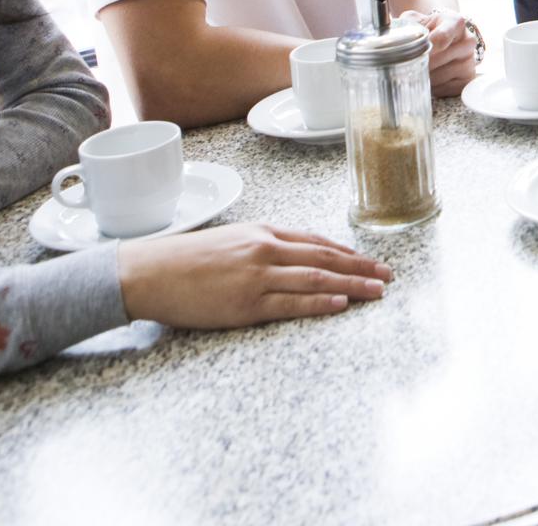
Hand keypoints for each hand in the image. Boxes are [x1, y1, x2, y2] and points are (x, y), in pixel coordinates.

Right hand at [117, 223, 392, 327]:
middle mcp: (265, 249)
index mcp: (263, 233)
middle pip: (325, 258)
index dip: (348, 252)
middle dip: (361, 267)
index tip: (370, 260)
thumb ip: (263, 246)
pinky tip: (341, 304)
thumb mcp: (231, 240)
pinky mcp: (246, 304)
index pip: (317, 242)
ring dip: (352, 285)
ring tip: (377, 291)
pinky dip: (320, 303)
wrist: (149, 272)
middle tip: (388, 275)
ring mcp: (258, 276)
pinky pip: (291, 303)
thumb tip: (293, 257)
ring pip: (317, 279)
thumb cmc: (185, 259)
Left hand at [408, 9, 478, 95]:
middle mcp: (468, 41)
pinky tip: (428, 79)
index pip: (442, 37)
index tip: (414, 52)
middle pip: (438, 59)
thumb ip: (406, 25)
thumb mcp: (416, 20)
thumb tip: (393, 39)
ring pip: (440, 76)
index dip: (425, 47)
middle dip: (419, 63)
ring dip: (424, 77)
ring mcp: (470, 61)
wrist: (442, 39)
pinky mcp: (468, 78)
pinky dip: (433, 87)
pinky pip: (445, 88)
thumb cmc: (427, 30)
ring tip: (416, 71)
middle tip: (406, 64)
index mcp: (456, 22)